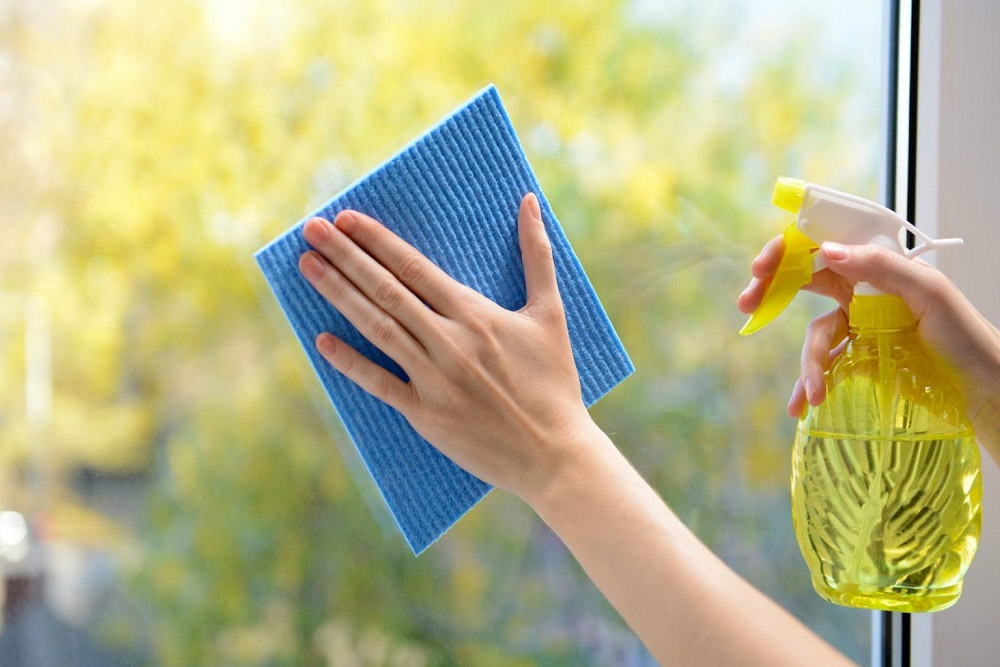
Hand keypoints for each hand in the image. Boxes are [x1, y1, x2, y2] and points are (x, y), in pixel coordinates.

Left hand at [297, 193, 592, 500]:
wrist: (554, 453)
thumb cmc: (554, 381)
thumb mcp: (551, 313)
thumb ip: (537, 254)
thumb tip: (529, 200)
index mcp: (476, 315)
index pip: (415, 268)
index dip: (377, 241)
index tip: (346, 217)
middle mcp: (450, 342)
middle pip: (387, 291)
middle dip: (346, 257)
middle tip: (312, 229)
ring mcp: (434, 380)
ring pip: (377, 329)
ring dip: (339, 295)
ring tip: (308, 267)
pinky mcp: (426, 415)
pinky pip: (380, 384)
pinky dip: (350, 363)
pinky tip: (321, 340)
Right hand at [738, 236, 999, 459]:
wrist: (985, 388)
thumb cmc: (967, 337)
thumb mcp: (930, 294)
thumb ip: (880, 268)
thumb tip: (825, 250)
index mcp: (878, 268)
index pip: (823, 246)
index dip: (787, 251)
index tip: (762, 268)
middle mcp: (864, 292)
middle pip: (805, 282)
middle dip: (771, 291)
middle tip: (747, 305)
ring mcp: (859, 327)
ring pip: (814, 336)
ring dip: (807, 365)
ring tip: (814, 395)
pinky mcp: (859, 360)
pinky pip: (824, 367)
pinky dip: (809, 385)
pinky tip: (802, 405)